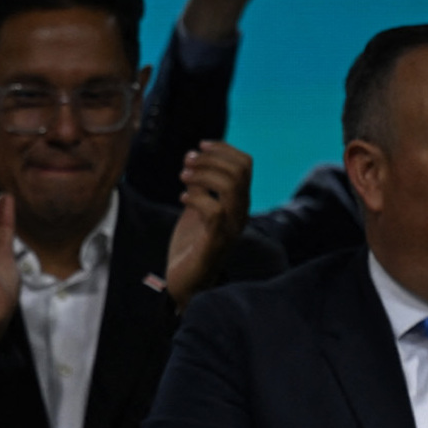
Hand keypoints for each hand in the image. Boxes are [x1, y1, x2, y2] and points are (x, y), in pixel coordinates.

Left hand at [165, 140, 252, 309]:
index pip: (245, 165)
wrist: (185, 281)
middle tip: (187, 162)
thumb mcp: (196, 208)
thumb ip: (199, 185)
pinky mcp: (216, 242)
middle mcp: (240, 214)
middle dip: (211, 159)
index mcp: (238, 203)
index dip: (223, 149)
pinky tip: (182, 198)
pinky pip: (215, 211)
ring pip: (231, 187)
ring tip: (183, 176)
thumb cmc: (191, 244)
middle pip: (240, 171)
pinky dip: (197, 198)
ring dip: (204, 174)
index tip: (200, 146)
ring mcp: (231, 228)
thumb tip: (193, 157)